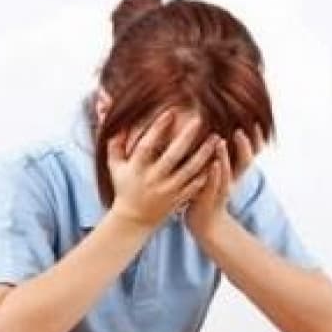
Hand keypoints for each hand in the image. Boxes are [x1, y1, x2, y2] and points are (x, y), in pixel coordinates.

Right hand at [107, 110, 218, 229]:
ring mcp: (168, 190)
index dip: (158, 128)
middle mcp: (153, 179)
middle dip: (187, 137)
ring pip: (190, 170)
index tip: (171, 112)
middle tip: (200, 119)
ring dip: (204, 154)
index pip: (147, 145)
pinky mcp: (179, 199)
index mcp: (136, 169)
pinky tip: (218, 159)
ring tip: (216, 138)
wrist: (133, 220)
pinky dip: (207, 173)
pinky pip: (196, 185)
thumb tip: (114, 120)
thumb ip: (116, 143)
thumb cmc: (124, 187)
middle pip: (172, 155)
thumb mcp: (115, 166)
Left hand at [185, 124, 264, 235]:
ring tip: (221, 141)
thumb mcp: (217, 172)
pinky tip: (214, 163)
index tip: (255, 123)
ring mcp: (222, 189)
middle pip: (245, 161)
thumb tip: (215, 129)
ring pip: (227, 172)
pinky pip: (214, 185)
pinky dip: (216, 174)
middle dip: (245, 146)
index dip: (254, 140)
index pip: (249, 152)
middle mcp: (232, 180)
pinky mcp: (209, 198)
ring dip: (225, 157)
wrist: (204, 223)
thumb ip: (217, 154)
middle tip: (242, 130)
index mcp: (235, 172)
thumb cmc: (208, 193)